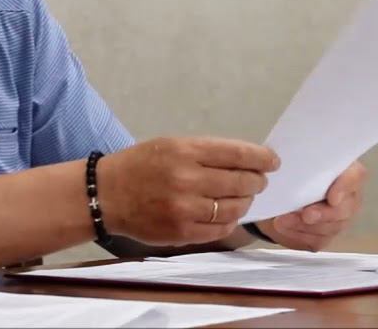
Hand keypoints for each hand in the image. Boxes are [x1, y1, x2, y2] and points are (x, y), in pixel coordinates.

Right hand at [96, 137, 279, 244]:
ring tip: (240, 198)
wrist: (105, 195)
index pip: (237, 154)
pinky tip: (224, 214)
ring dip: (244, 202)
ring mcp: (185, 208)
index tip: (272, 161)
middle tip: (257, 181)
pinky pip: (221, 229)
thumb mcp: (168, 146)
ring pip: (235, 208)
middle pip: (242, 182)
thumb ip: (205, 153)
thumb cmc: (139, 166)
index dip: (262, 158)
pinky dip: (229, 221)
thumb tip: (245, 162)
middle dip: (256, 181)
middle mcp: (187, 178)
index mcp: (184, 151)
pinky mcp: (183, 232)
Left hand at [257, 161, 366, 250]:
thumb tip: (286, 162)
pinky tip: (283, 228)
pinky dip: (298, 235)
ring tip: (282, 221)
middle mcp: (347, 196)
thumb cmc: (288, 175)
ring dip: (305, 226)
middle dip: (324, 214)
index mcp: (343, 170)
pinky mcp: (325, 235)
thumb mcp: (290, 163)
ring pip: (331, 227)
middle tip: (306, 215)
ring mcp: (339, 218)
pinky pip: (317, 240)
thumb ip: (297, 162)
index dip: (346, 186)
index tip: (331, 198)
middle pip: (346, 208)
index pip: (356, 175)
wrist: (273, 197)